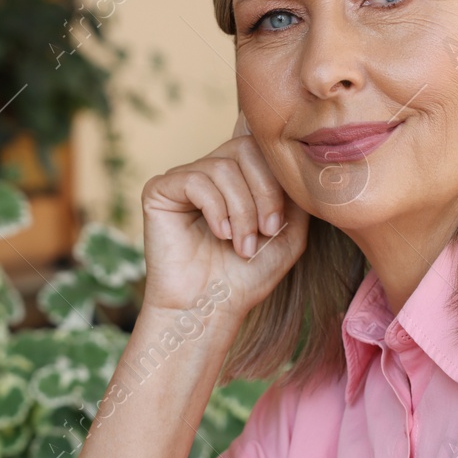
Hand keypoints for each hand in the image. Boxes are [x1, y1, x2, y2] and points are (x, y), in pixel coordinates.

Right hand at [139, 111, 308, 321]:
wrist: (208, 309)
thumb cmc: (245, 277)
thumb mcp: (288, 234)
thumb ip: (296, 195)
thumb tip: (298, 162)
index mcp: (237, 178)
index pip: (262, 148)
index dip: (277, 180)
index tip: (278, 225)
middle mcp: (209, 172)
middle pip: (245, 149)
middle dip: (264, 192)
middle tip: (265, 232)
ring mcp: (183, 179)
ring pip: (223, 168)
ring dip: (241, 210)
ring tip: (242, 245)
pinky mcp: (159, 190)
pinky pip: (195, 180)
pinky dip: (216, 209)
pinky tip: (220, 235)